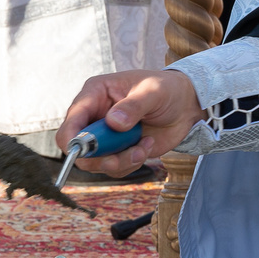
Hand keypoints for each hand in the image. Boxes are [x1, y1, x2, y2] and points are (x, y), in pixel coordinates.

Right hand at [55, 68, 202, 176]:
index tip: (84, 151)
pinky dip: (131, 163)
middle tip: (123, 157)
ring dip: (120, 162)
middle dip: (100, 157)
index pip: (72, 119)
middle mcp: (95, 116)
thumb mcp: (153, 92)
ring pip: (96, 162)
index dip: (73, 138)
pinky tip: (146, 147)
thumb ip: (133, 106)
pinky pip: (114, 167)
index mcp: (95, 94)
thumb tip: (113, 122)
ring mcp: (106, 135)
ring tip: (143, 148)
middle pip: (78, 147)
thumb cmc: (166, 90)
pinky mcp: (118, 150)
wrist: (185, 106)